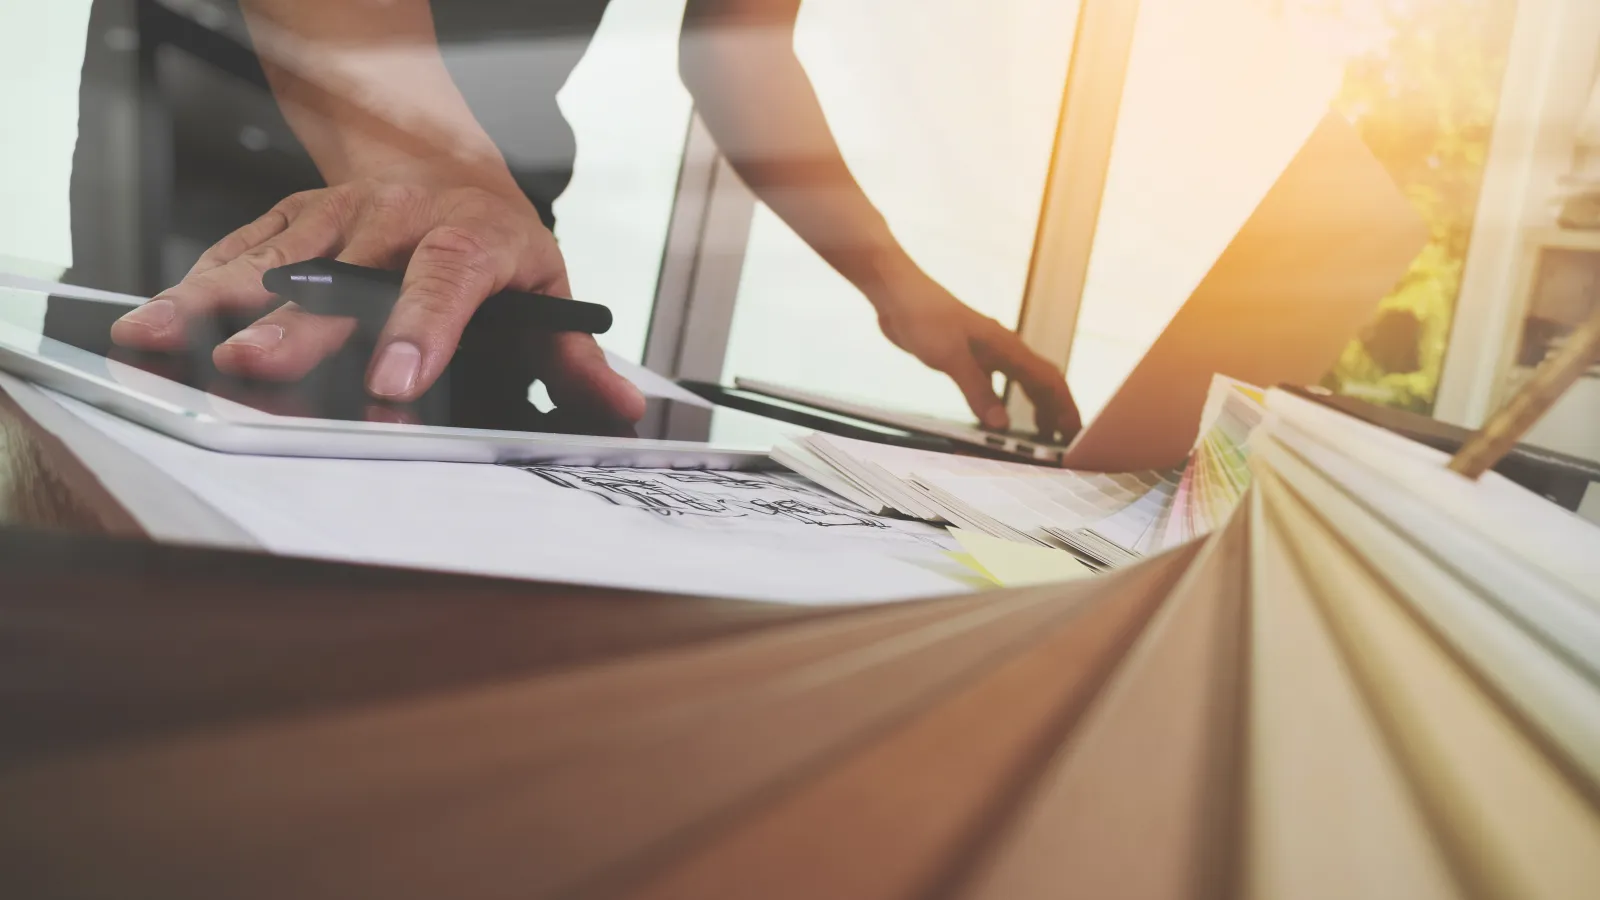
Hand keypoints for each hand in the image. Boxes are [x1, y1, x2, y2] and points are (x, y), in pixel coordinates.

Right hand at [110, 159, 645, 419]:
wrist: (443, 158)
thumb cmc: (494, 234)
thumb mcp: (546, 284)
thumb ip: (574, 355)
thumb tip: (621, 410)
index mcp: (471, 237)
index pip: (447, 278)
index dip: (421, 327)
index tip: (396, 381)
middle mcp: (401, 219)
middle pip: (347, 271)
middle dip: (301, 325)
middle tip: (258, 368)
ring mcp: (342, 213)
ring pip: (280, 253)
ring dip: (223, 299)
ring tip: (172, 340)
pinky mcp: (297, 214)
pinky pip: (245, 243)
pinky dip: (198, 280)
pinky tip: (162, 317)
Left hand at [874, 272, 1079, 439]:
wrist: (898, 293)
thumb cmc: (924, 315)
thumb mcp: (950, 357)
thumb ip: (977, 390)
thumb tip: (1001, 424)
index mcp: (1007, 347)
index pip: (1049, 380)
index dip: (1065, 408)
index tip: (1075, 432)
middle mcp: (1003, 350)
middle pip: (1041, 384)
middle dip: (1056, 412)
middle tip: (1063, 442)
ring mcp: (986, 354)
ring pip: (1022, 383)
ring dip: (1035, 408)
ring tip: (1041, 435)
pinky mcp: (968, 358)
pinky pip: (997, 385)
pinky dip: (1006, 403)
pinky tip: (1000, 418)